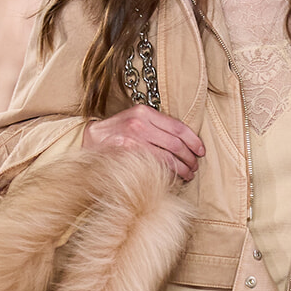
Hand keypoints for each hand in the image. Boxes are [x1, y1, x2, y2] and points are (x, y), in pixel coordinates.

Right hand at [83, 105, 204, 181]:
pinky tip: (174, 178)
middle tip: (195, 167)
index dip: (194, 141)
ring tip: (188, 175)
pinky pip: (155, 167)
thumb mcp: (135, 121)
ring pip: (168, 157)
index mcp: (144, 112)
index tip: (201, 151)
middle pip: (176, 143)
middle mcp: (139, 123)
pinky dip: (169, 174)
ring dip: (182, 169)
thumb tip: (185, 143)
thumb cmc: (116, 133)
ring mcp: (132, 140)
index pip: (178, 127)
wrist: (89, 140)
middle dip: (189, 158)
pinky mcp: (127, 155)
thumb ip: (156, 127)